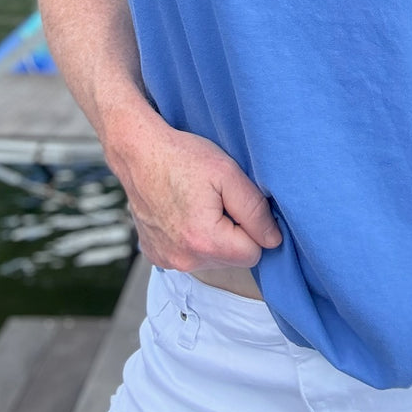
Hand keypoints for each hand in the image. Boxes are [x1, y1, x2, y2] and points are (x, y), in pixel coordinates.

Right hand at [105, 111, 282, 271]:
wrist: (138, 152)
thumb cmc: (183, 157)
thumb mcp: (228, 173)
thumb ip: (256, 210)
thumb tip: (274, 240)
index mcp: (205, 241)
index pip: (253, 253)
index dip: (252, 226)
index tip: (236, 202)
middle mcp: (184, 259)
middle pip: (231, 259)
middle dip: (233, 233)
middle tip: (216, 199)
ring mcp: (166, 259)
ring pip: (210, 259)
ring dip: (212, 237)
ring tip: (198, 203)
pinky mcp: (155, 254)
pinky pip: (187, 255)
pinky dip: (190, 238)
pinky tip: (182, 212)